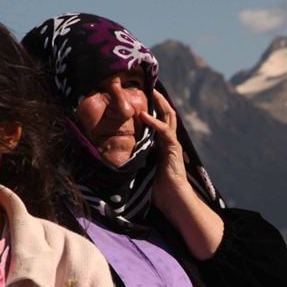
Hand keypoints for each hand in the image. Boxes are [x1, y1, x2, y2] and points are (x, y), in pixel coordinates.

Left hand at [140, 89, 191, 210]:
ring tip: (151, 91)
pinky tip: (144, 116)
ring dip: (159, 104)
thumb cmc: (157, 190)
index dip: (152, 108)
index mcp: (161, 145)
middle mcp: (168, 141)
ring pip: (168, 117)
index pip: (159, 121)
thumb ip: (133, 161)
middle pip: (166, 114)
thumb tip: (112, 159)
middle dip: (158, 100)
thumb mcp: (141, 171)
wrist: (174, 200)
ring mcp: (172, 144)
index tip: (142, 98)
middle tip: (149, 86)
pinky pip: (164, 131)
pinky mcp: (173, 149)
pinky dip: (154, 123)